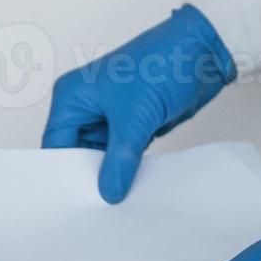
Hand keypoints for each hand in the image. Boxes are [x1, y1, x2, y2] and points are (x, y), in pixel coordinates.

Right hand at [41, 5, 235, 203]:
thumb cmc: (162, 65)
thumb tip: (108, 193)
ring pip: (100, 156)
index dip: (63, 173)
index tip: (72, 205)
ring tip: (113, 205)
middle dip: (87, 177)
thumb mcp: (136, 118)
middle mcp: (86, 105)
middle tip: (95, 210)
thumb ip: (120, 160)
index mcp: (73, 95)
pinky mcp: (133, 123)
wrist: (204, 50)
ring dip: (109, 175)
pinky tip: (130, 189)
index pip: (56, 144)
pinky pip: (122, 154)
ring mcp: (111, 115)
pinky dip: (126, 169)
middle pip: (76, 153)